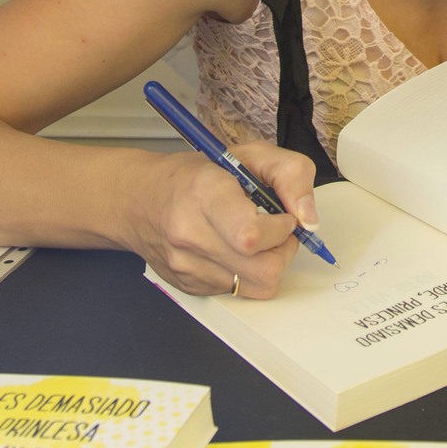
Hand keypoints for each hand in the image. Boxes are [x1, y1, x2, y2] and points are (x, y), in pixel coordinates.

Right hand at [127, 142, 318, 299]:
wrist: (138, 200)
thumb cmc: (196, 175)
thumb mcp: (249, 154)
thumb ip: (291, 174)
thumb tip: (308, 219)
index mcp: (205, 193)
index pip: (251, 235)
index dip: (280, 229)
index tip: (281, 215)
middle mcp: (190, 235)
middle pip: (264, 270)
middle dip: (283, 251)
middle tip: (274, 229)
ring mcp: (187, 267)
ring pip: (258, 287)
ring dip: (268, 263)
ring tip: (254, 239)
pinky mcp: (189, 288)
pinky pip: (240, 293)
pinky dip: (247, 273)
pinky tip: (232, 251)